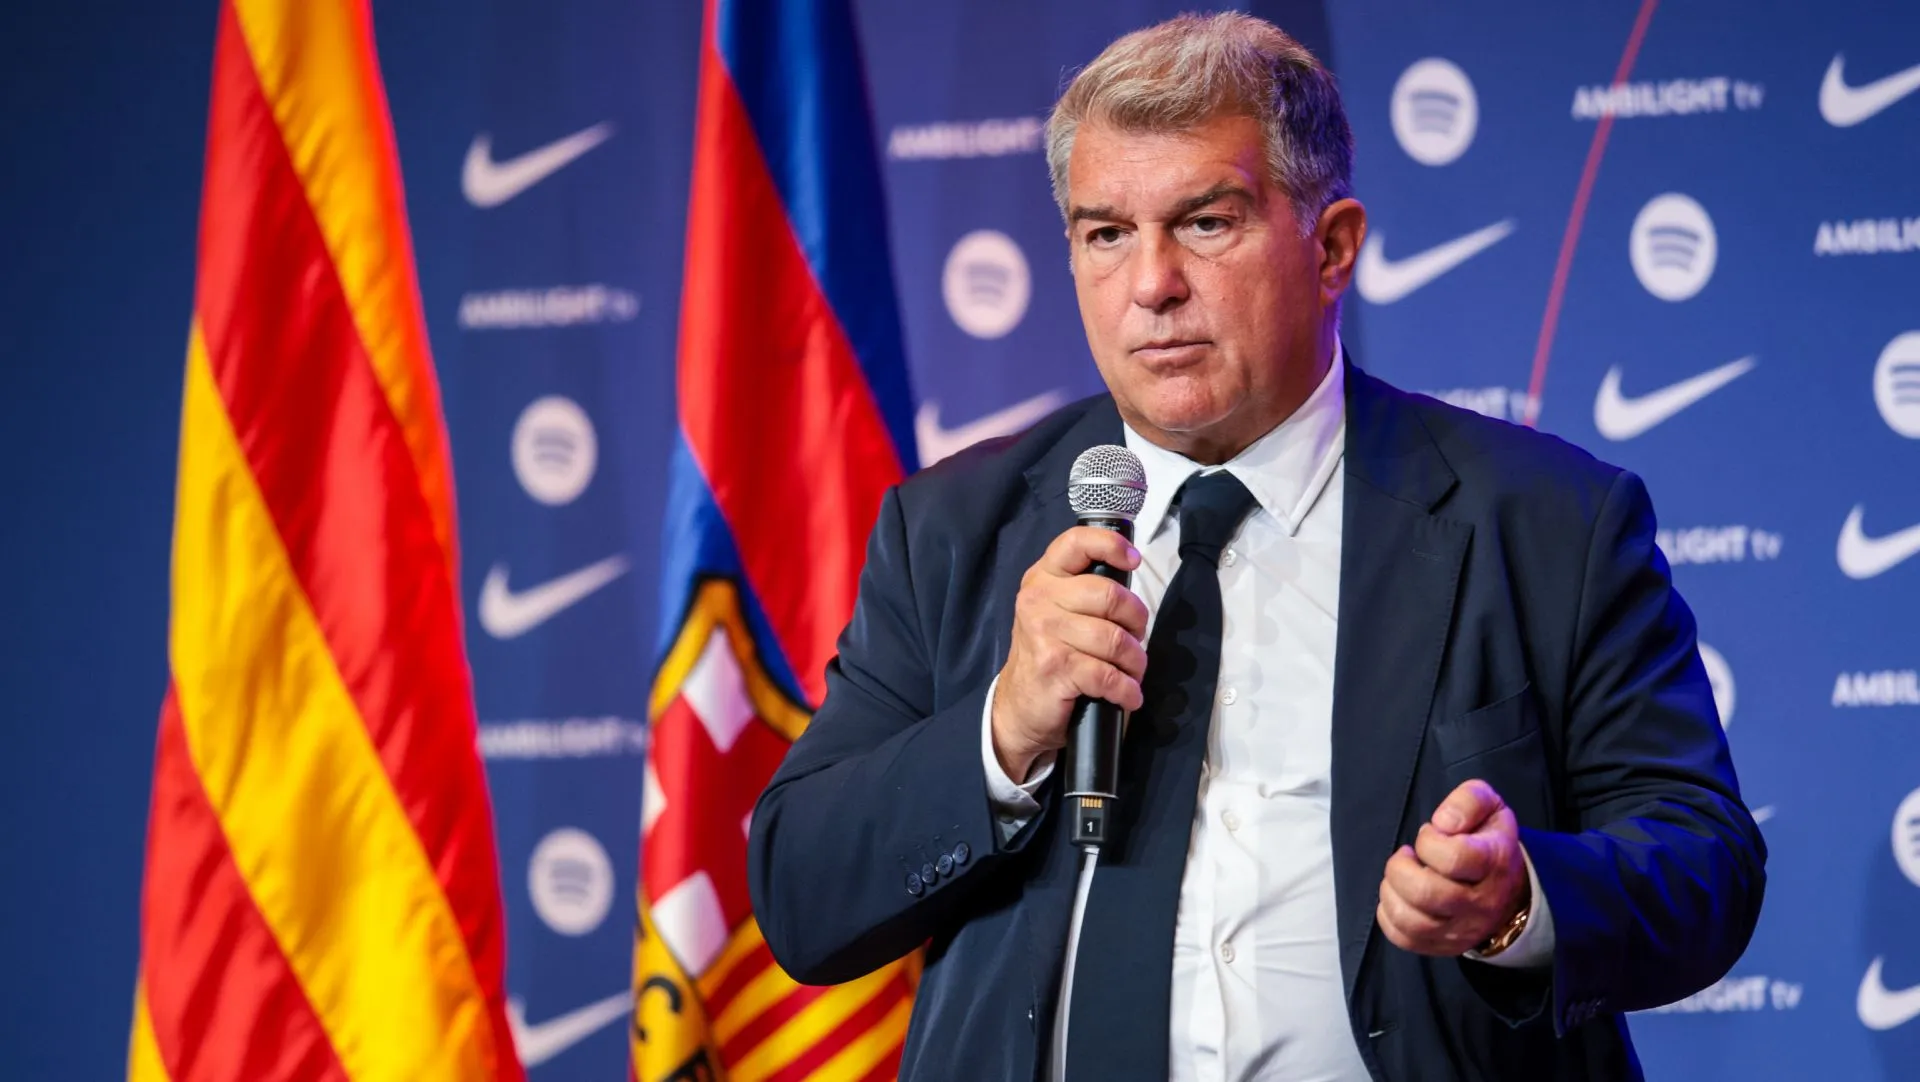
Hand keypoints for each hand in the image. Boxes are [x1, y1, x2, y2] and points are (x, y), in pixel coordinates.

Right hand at [990, 526, 1148, 781]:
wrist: (1019, 705)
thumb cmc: (1049, 653)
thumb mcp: (1056, 609)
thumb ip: (1084, 588)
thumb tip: (1130, 583)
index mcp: (1043, 577)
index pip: (1076, 542)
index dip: (1111, 546)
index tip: (1133, 561)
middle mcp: (1039, 599)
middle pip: (1110, 595)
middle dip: (1136, 620)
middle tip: (1136, 637)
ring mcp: (1044, 633)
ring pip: (1114, 639)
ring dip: (1134, 661)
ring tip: (1133, 670)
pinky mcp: (1054, 667)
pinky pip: (1107, 674)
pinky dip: (1126, 689)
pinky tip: (1129, 695)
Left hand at [1376, 779, 1528, 956]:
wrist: (1511, 889)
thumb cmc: (1488, 841)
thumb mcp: (1490, 806)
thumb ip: (1469, 800)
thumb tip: (1442, 822)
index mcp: (1494, 863)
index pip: (1452, 858)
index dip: (1428, 841)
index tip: (1429, 834)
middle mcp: (1481, 902)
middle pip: (1426, 893)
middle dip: (1400, 868)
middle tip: (1406, 857)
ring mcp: (1463, 930)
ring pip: (1412, 922)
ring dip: (1391, 892)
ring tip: (1399, 876)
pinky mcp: (1444, 945)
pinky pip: (1405, 939)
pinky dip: (1388, 915)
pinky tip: (1397, 896)